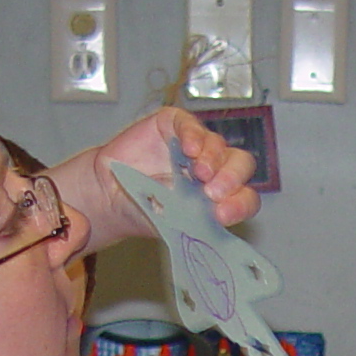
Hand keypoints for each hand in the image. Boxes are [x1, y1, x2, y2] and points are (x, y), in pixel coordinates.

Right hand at [53, 108, 259, 254]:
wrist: (110, 196)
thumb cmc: (146, 211)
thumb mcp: (175, 226)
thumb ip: (198, 225)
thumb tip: (216, 230)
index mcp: (221, 196)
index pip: (245, 197)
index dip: (240, 204)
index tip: (223, 214)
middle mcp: (214, 169)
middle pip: (240, 165)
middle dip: (231, 178)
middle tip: (213, 192)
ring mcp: (195, 146)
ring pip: (218, 145)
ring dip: (212, 158)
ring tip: (197, 172)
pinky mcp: (174, 126)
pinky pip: (190, 125)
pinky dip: (192, 134)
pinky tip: (188, 148)